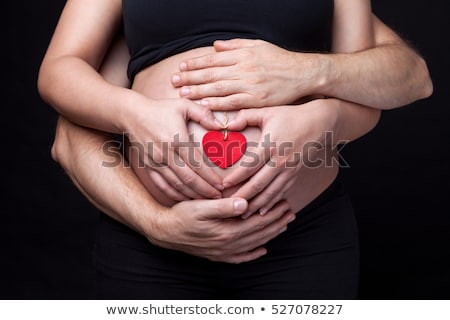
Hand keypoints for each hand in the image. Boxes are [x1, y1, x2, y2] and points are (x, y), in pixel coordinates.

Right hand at [124, 95, 223, 198]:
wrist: (132, 114)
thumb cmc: (160, 109)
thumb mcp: (184, 105)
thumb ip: (203, 114)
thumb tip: (221, 126)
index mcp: (177, 139)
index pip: (197, 164)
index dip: (211, 177)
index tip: (222, 185)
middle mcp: (166, 153)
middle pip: (189, 178)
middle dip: (205, 190)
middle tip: (218, 197)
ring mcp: (155, 162)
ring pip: (176, 184)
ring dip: (192, 194)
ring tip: (206, 200)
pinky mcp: (148, 166)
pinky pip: (162, 185)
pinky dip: (174, 194)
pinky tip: (185, 199)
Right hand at [148, 197, 295, 263]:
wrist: (165, 232)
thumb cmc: (182, 215)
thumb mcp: (200, 206)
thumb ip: (223, 206)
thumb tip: (244, 203)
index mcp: (228, 230)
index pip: (257, 221)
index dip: (273, 213)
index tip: (285, 203)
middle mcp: (229, 244)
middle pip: (259, 233)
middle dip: (277, 222)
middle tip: (290, 213)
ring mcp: (223, 252)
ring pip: (254, 244)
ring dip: (270, 235)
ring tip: (283, 226)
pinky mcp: (217, 255)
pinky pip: (240, 257)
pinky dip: (253, 254)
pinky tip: (261, 250)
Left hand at [172, 39, 318, 109]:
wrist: (302, 73)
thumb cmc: (280, 60)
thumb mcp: (259, 45)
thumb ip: (236, 45)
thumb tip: (215, 46)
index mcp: (243, 54)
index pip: (213, 58)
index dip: (195, 63)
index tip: (181, 68)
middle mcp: (245, 68)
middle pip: (212, 73)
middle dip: (190, 78)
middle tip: (174, 82)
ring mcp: (250, 84)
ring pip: (219, 88)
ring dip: (199, 91)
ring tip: (183, 94)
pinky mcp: (257, 99)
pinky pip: (233, 102)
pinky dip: (217, 104)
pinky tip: (204, 105)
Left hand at [223, 100, 336, 216]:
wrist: (319, 123)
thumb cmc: (290, 116)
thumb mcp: (267, 112)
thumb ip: (246, 116)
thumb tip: (228, 124)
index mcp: (270, 145)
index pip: (249, 166)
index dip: (235, 177)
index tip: (223, 186)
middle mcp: (280, 160)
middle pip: (258, 184)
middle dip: (243, 197)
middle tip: (228, 205)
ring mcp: (289, 169)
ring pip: (270, 193)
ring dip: (256, 205)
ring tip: (243, 214)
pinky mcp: (295, 175)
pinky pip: (281, 192)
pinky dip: (271, 203)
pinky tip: (262, 211)